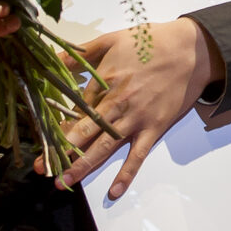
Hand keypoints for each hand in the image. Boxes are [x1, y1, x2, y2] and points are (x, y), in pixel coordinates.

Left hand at [52, 19, 218, 198]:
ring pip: (105, 146)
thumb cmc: (150, 41)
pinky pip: (138, 154)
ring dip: (83, 166)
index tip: (40, 140)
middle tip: (41, 169)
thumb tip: (50, 61)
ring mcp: (136, 118)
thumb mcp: (111, 39)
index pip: (73, 110)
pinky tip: (115, 190)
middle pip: (84, 132)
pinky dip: (127, 173)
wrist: (190, 50)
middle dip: (61, 151)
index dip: (56, 126)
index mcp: (104, 81)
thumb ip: (79, 53)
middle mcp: (116, 103)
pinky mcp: (154, 128)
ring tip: (64, 182)